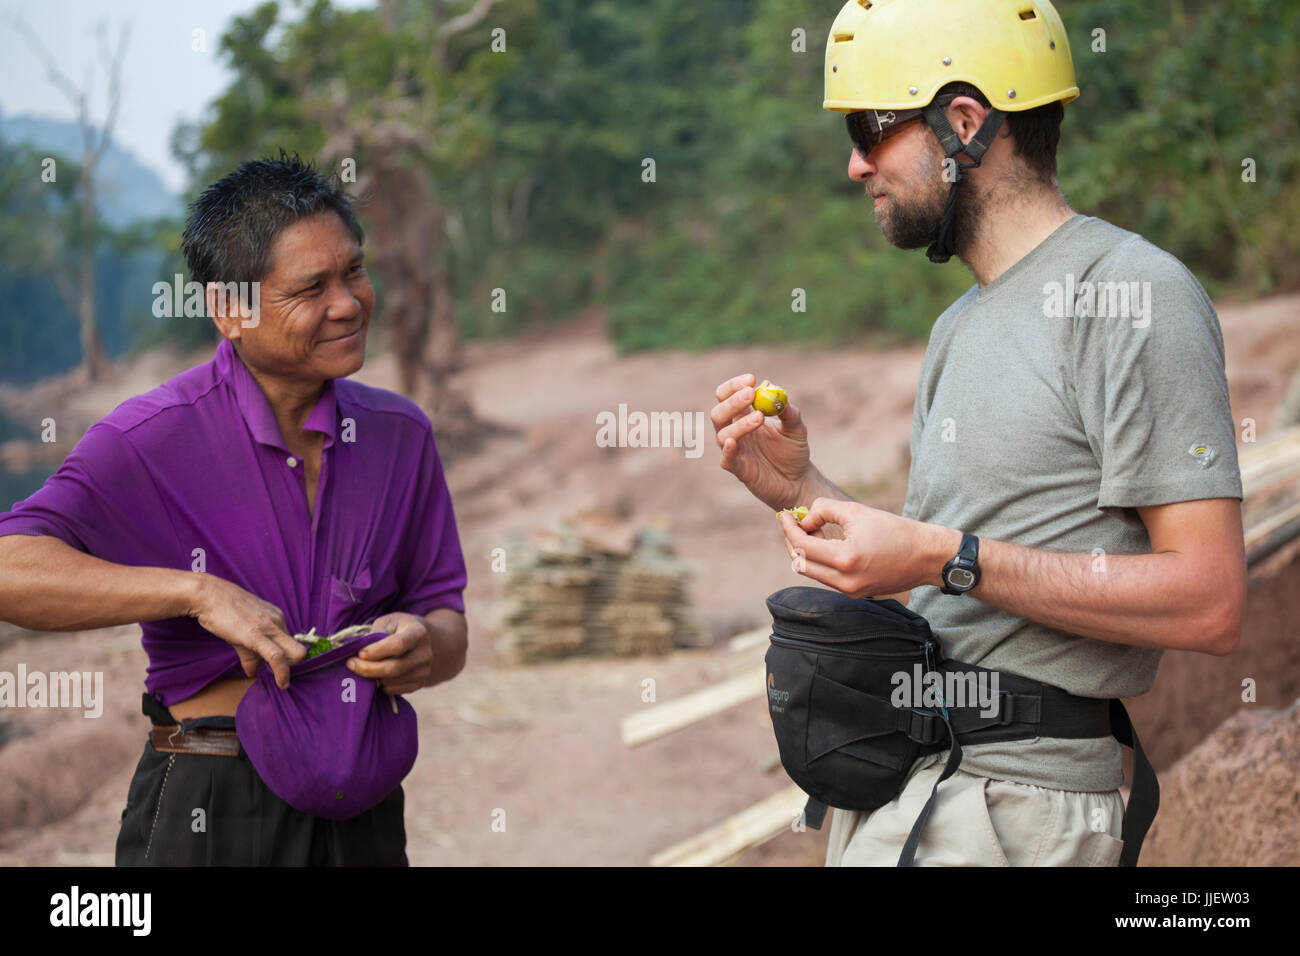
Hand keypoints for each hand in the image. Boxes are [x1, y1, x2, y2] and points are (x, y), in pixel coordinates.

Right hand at [189, 573, 304, 688]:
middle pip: (299, 650)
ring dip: (287, 672)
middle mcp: (278, 621)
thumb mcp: (241, 632)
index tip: (278, 671)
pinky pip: (277, 657)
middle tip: (278, 675)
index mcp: (276, 618)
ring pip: (294, 654)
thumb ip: (250, 654)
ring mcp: (269, 626)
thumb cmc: (222, 610)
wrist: (208, 594)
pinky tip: (281, 683)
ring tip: (276, 679)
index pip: (293, 644)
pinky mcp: (256, 634)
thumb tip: (252, 673)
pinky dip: (282, 673)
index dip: (288, 661)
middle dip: (293, 667)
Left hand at [347, 612, 435, 695]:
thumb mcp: (388, 622)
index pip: (398, 644)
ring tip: (362, 669)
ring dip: (373, 678)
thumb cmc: (399, 628)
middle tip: (351, 665)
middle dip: (369, 669)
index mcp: (418, 633)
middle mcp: (425, 653)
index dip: (377, 651)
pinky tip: (376, 677)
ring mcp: (425, 670)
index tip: (360, 653)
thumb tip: (359, 653)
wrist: (423, 640)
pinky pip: (397, 690)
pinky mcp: (421, 683)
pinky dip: (382, 687)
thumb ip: (375, 634)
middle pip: (395, 667)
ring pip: (393, 681)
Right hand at [711, 372, 811, 510]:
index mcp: (744, 416)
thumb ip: (789, 412)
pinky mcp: (739, 470)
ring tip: (760, 418)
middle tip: (751, 394)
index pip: (727, 395)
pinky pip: (727, 459)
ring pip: (722, 434)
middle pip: (719, 413)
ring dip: (739, 424)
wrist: (798, 480)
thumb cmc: (793, 451)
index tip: (751, 380)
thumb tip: (780, 396)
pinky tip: (735, 442)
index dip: (735, 386)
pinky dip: (728, 450)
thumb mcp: (796, 428)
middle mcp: (734, 431)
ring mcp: (735, 451)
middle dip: (733, 402)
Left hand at [779, 498, 959, 598]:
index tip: (783, 515)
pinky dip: (820, 562)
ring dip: (805, 552)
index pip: (802, 545)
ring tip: (811, 530)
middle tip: (793, 523)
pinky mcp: (856, 594)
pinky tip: (824, 544)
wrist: (927, 556)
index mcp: (845, 560)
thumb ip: (824, 510)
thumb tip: (804, 518)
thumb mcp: (857, 511)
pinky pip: (827, 578)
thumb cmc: (895, 530)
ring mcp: (850, 592)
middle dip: (792, 542)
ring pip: (812, 573)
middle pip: (800, 564)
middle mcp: (844, 582)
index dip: (788, 528)